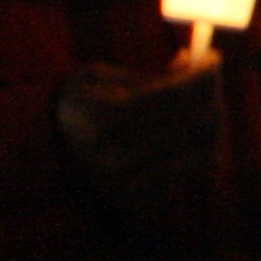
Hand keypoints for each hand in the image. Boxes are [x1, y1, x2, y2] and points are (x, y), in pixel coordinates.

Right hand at [55, 62, 221, 218]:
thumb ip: (148, 74)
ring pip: (205, 148)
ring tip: (202, 103)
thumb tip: (196, 63)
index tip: (213, 59)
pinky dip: (202, 144)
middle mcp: (119, 155)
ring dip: (213, 120)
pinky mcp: (147, 201)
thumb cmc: (80, 109)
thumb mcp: (98, 78)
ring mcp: (134, 184)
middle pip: (198, 120)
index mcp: (103, 117)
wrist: (48, 163)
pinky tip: (190, 130)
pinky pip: (197, 169)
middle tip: (210, 78)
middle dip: (212, 94)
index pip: (176, 93)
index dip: (202, 74)